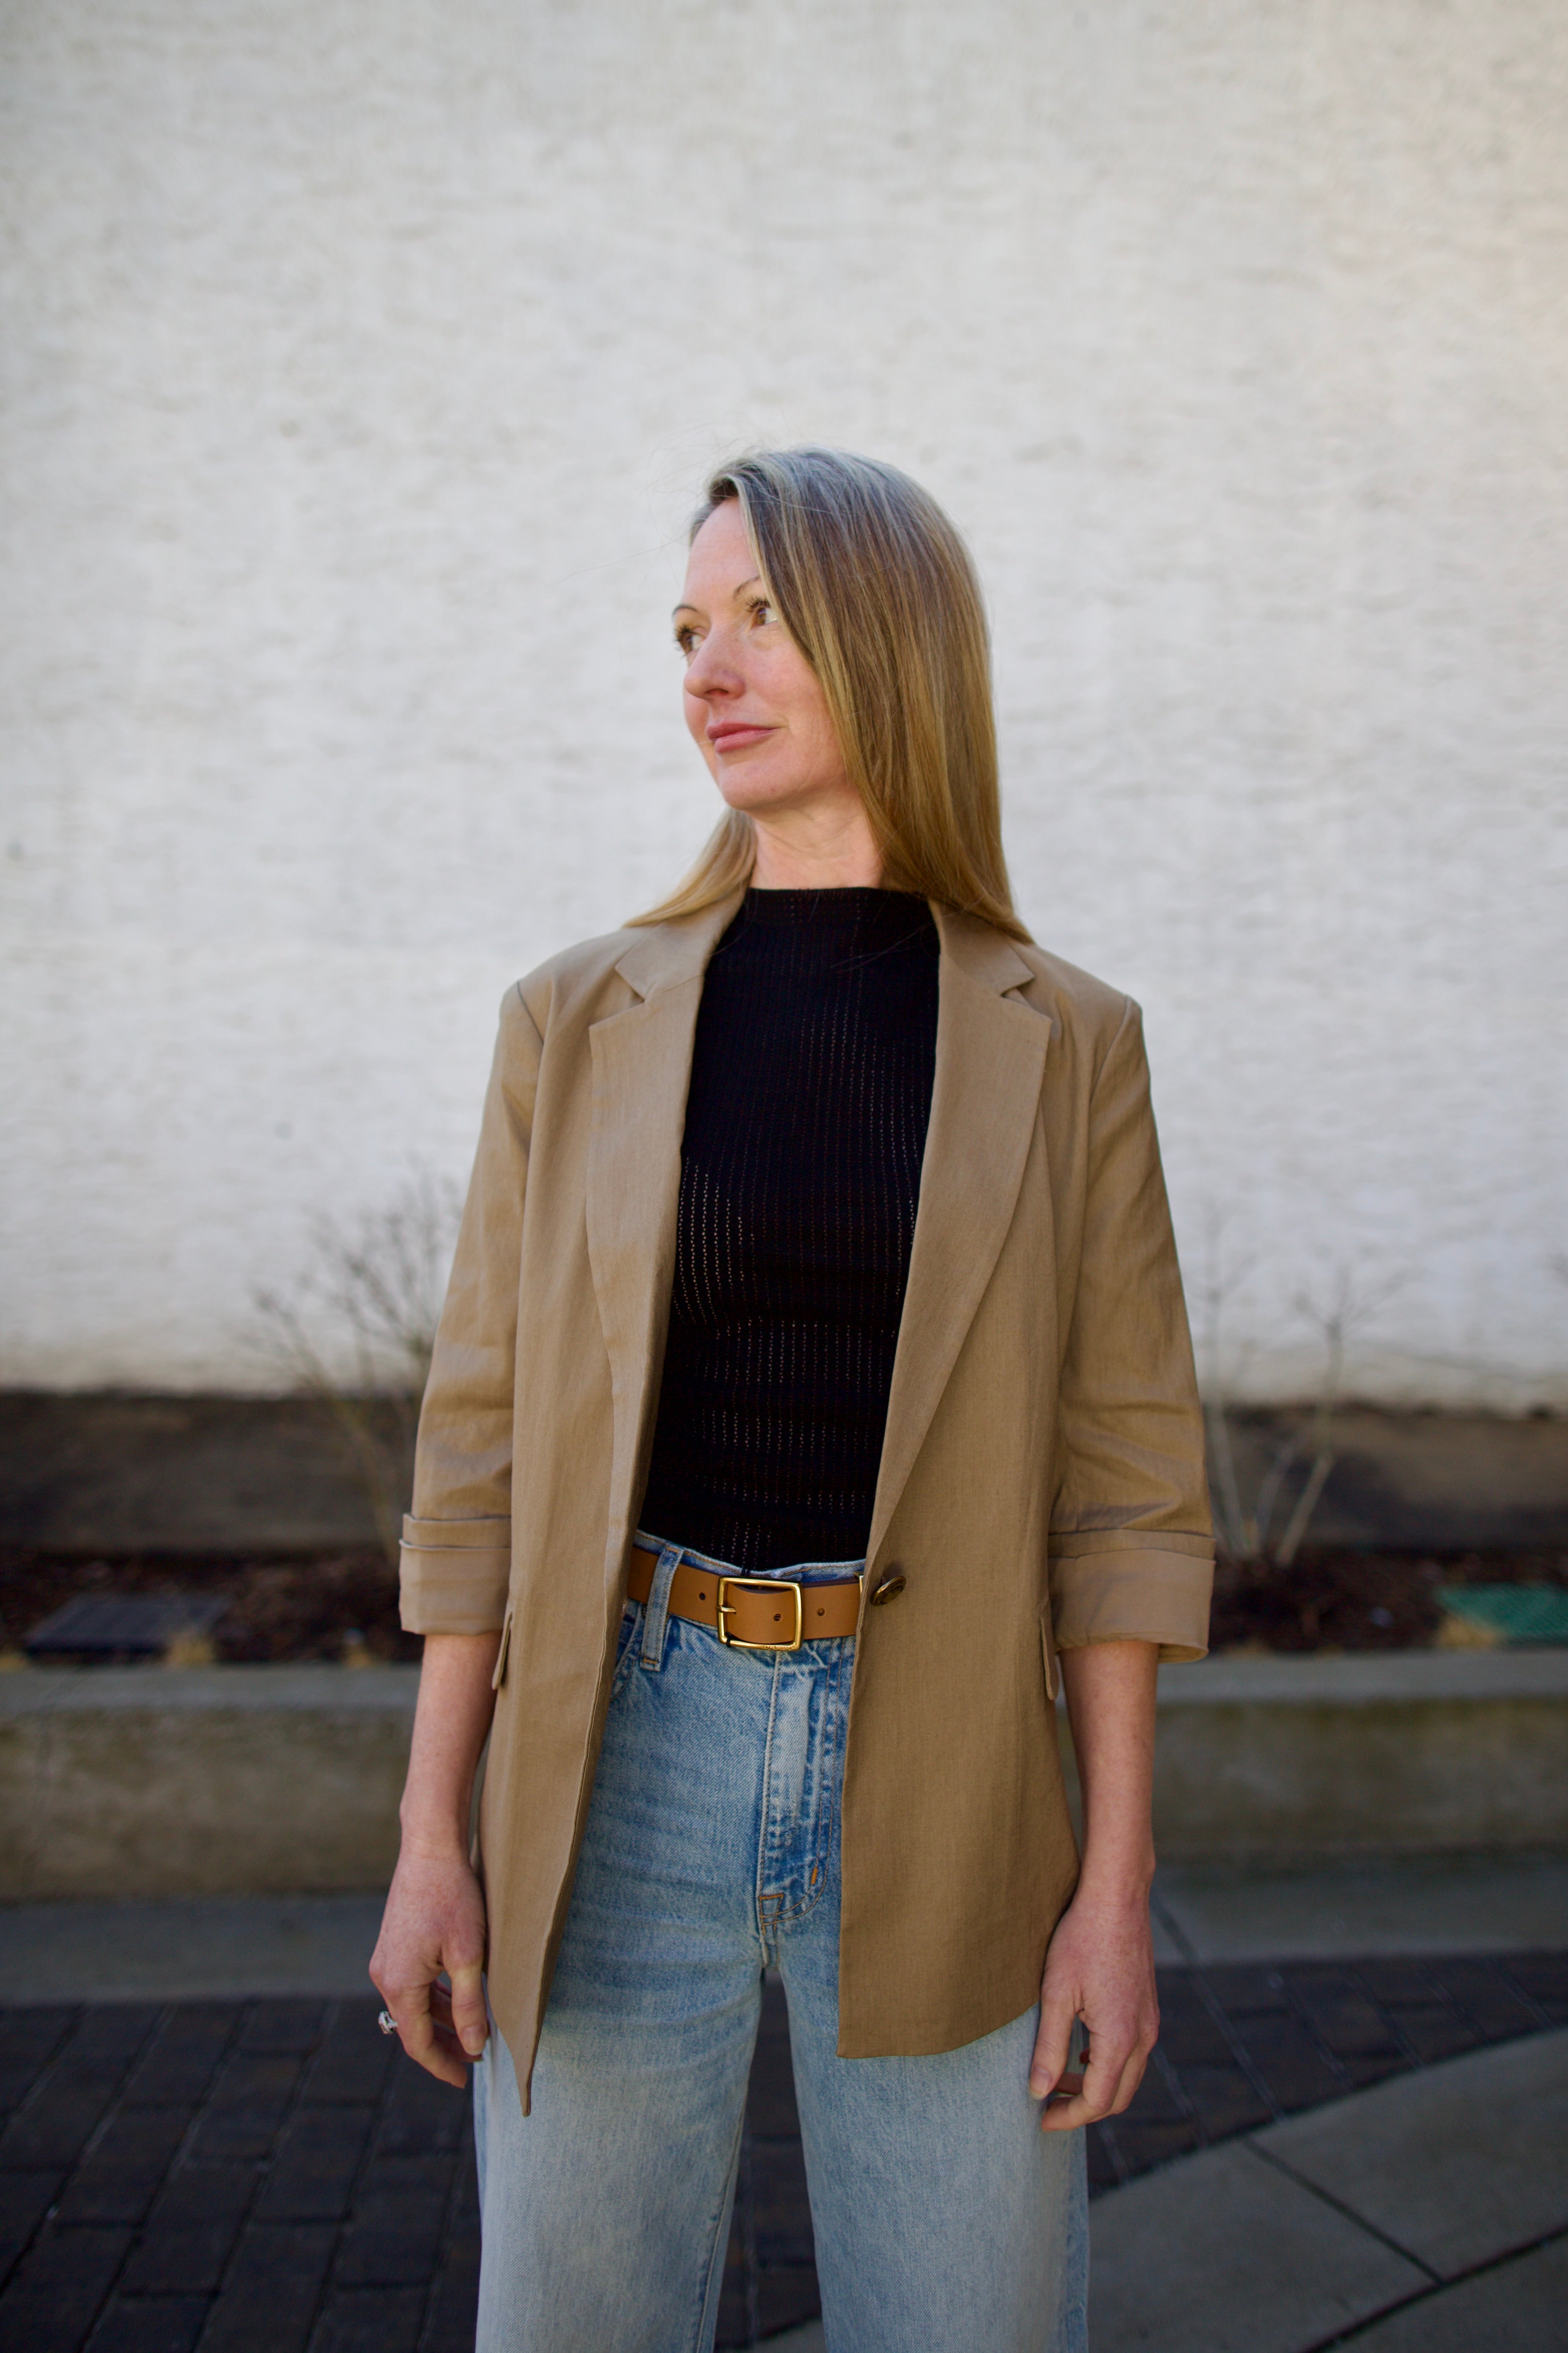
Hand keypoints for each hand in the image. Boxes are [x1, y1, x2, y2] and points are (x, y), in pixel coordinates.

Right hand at [370, 1842, 489, 2087]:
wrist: (430, 1849)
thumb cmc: (452, 1898)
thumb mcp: (468, 1955)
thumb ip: (469, 2005)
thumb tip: (472, 2046)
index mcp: (399, 1985)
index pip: (418, 2043)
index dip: (442, 2065)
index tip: (464, 2080)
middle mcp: (384, 1975)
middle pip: (414, 2026)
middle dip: (443, 2046)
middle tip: (472, 2061)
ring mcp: (387, 1959)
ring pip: (415, 2004)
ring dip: (441, 2020)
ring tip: (471, 2033)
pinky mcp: (394, 1944)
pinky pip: (413, 1984)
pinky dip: (434, 1998)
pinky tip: (457, 1998)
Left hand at [1028, 1882, 1158, 2132]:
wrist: (1116, 1897)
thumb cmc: (1081, 1939)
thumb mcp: (1056, 1994)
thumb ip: (1048, 2047)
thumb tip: (1038, 2091)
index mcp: (1120, 2039)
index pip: (1098, 2101)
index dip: (1068, 2117)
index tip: (1041, 2119)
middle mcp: (1143, 2036)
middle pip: (1118, 2097)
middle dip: (1083, 2108)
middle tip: (1048, 2105)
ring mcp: (1150, 2022)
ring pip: (1128, 2076)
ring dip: (1096, 2087)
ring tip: (1059, 2080)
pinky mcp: (1148, 2007)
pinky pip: (1134, 2053)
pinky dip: (1109, 2065)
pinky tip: (1083, 2053)